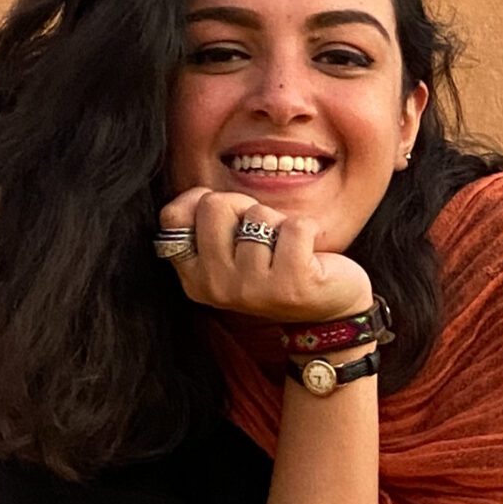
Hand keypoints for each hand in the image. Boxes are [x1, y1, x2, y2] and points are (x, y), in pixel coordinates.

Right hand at [160, 188, 373, 323]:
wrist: (329, 308)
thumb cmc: (277, 266)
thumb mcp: (231, 251)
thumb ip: (205, 224)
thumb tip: (199, 195)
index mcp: (194, 279)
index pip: (173, 218)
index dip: (200, 201)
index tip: (227, 217)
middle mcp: (216, 287)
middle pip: (215, 206)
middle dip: (244, 207)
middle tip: (262, 235)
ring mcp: (252, 289)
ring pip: (258, 215)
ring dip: (279, 224)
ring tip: (285, 249)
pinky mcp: (291, 285)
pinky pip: (295, 226)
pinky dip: (308, 229)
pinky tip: (309, 253)